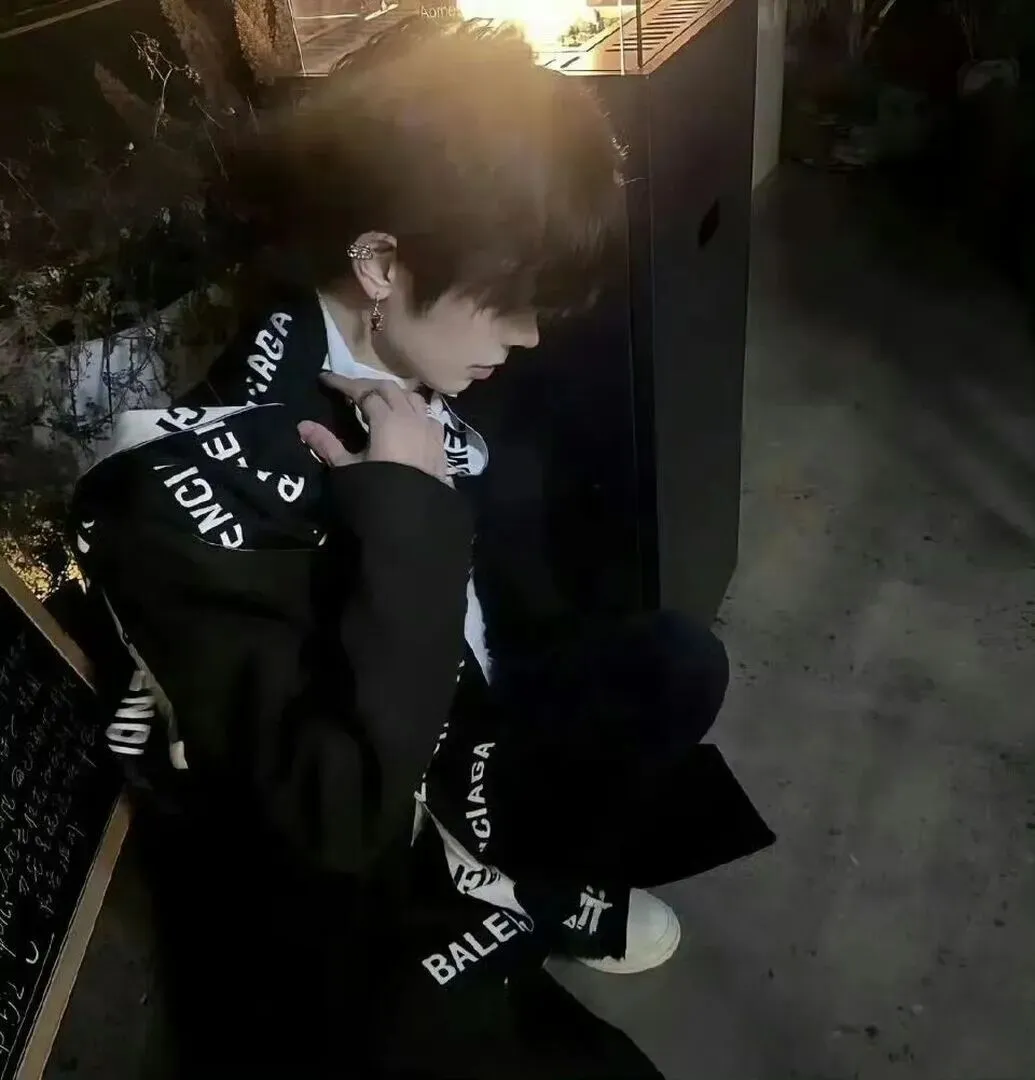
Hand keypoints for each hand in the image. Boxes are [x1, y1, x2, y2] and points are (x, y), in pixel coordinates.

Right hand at [298, 375, 446, 480]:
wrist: (414, 522)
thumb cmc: (376, 493)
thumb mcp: (347, 469)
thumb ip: (327, 444)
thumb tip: (303, 425)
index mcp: (387, 419)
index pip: (363, 391)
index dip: (344, 384)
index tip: (326, 379)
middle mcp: (411, 418)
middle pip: (390, 389)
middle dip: (368, 386)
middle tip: (349, 391)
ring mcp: (429, 430)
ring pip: (412, 399)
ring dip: (394, 395)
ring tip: (378, 403)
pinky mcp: (439, 445)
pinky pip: (428, 416)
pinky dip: (413, 411)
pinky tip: (406, 421)